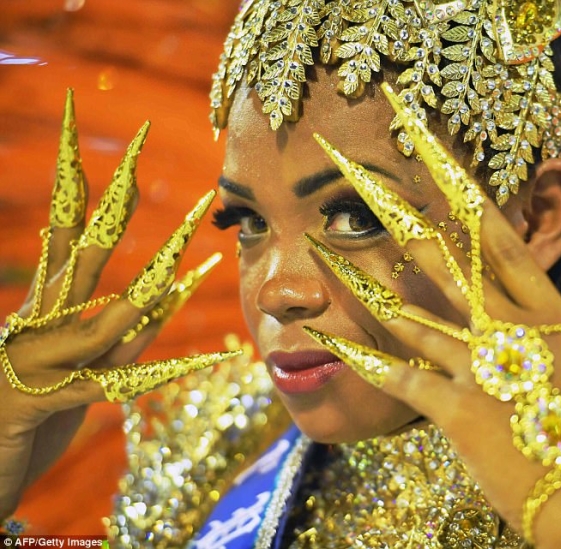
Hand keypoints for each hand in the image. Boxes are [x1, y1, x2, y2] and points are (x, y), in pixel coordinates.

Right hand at [0, 91, 235, 519]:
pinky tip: (203, 363)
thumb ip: (117, 334)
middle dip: (114, 203)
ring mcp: (37, 362)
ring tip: (186, 264)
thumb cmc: (29, 418)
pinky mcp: (42, 404)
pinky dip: (160, 376)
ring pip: (97, 321)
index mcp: (43, 308)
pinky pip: (109, 387)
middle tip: (139, 146)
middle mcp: (38, 325)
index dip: (80, 186)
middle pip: (81, 252)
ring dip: (144, 294)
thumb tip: (163, 295)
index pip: (63, 232)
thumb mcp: (79, 368)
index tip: (95, 135)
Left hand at [301, 85, 560, 547]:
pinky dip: (358, 357)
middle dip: (398, 212)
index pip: (499, 238)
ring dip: (364, 277)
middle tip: (357, 174)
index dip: (463, 191)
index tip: (432, 151)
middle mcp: (506, 328)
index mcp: (547, 313)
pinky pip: (396, 376)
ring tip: (324, 245)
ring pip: (409, 310)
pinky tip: (322, 338)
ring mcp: (475, 366)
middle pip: (444, 258)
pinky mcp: (451, 407)